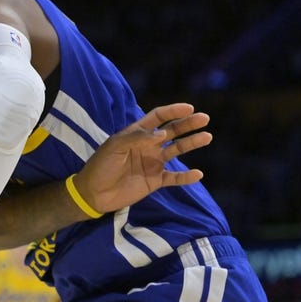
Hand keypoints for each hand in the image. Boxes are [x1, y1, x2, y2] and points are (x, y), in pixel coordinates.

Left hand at [75, 103, 211, 213]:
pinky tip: (197, 174)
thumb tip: (162, 133)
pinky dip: (186, 177)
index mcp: (137, 134)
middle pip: (172, 131)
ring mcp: (153, 163)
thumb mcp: (114, 147)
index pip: (158, 117)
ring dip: (191, 143)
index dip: (173, 111)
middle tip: (204, 118)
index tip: (189, 108)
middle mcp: (148, 146)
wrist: (93, 193)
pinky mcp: (155, 181)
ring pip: (177, 150)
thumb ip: (137, 138)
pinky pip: (175, 177)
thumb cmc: (101, 166)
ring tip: (207, 137)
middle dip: (188, 124)